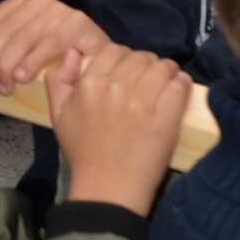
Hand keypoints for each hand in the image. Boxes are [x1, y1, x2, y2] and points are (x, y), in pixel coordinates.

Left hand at [0, 0, 110, 94]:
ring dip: (9, 65)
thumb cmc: (55, 58)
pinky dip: (33, 62)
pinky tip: (23, 78)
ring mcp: (63, 10)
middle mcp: (43, 0)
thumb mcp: (20, 43)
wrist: (94, 67)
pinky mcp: (80, 24)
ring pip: (25, 38)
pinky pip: (50, 43)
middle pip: (7, 29)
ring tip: (5, 86)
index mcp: (26, 0)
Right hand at [47, 42, 187, 216]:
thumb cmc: (82, 153)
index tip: (129, 71)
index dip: (123, 58)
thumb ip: (58, 79)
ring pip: (162, 67)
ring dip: (166, 70)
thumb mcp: (58, 114)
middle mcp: (116, 86)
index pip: (114, 50)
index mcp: (90, 83)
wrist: (107, 189)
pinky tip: (180, 87)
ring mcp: (143, 102)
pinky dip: (181, 83)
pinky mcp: (166, 118)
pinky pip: (178, 86)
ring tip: (167, 81)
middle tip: (149, 78)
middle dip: (146, 64)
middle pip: (140, 57)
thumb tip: (74, 52)